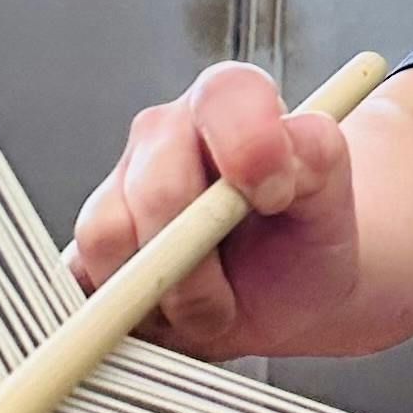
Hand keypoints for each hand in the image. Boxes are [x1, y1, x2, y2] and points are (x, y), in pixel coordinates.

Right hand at [70, 60, 368, 362]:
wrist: (288, 290)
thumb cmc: (307, 236)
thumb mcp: (332, 199)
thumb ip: (319, 157)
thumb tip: (288, 148)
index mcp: (227, 102)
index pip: (223, 96)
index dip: (249, 146)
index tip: (276, 197)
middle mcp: (162, 134)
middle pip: (157, 186)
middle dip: (204, 256)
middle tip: (243, 285)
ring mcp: (115, 189)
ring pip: (108, 237)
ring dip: (170, 295)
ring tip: (213, 305)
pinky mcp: (84, 250)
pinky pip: (79, 281)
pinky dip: (126, 315)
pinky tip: (169, 317)